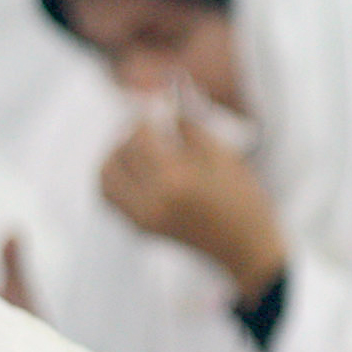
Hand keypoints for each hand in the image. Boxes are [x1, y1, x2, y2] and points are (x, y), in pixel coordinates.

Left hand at [101, 114, 287, 297]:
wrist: (246, 249)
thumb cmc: (243, 200)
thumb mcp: (222, 156)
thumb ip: (189, 126)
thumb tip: (165, 102)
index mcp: (174, 181)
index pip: (140, 136)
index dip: (146, 115)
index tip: (156, 103)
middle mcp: (151, 202)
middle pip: (118, 155)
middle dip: (130, 135)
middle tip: (148, 126)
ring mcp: (142, 219)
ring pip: (105, 179)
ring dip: (115, 157)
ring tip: (138, 148)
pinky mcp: (141, 228)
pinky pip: (111, 199)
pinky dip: (115, 179)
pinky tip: (137, 170)